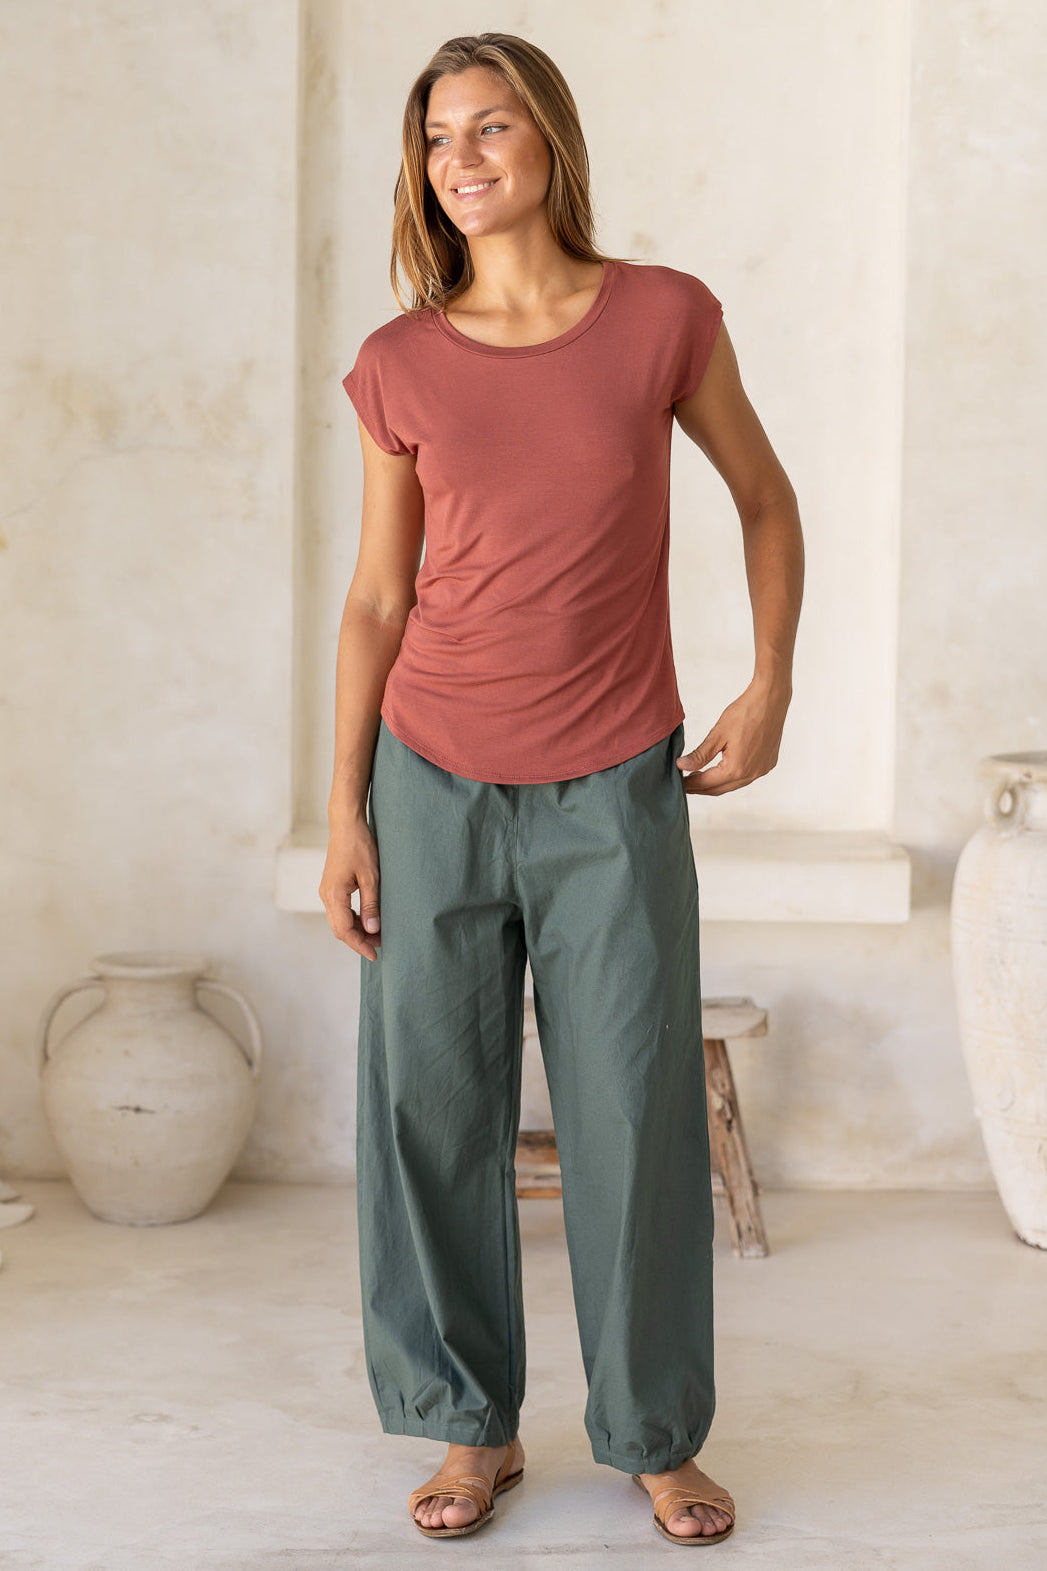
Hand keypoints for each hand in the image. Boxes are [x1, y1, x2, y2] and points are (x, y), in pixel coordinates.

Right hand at [319, 819, 381, 959]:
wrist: (346, 825)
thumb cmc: (359, 846)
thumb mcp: (371, 877)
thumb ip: (371, 905)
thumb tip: (373, 930)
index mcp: (334, 895)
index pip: (344, 930)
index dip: (360, 945)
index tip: (375, 954)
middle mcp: (326, 895)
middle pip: (340, 929)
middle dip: (359, 940)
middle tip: (381, 946)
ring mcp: (327, 891)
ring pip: (339, 921)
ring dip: (357, 930)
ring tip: (378, 934)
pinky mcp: (331, 886)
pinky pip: (340, 910)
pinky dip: (353, 919)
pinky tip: (367, 920)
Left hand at [678, 679, 790, 795]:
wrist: (771, 699)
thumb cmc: (744, 712)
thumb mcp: (717, 734)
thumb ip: (700, 755)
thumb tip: (682, 766)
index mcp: (736, 768)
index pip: (707, 783)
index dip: (691, 784)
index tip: (679, 783)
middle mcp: (751, 774)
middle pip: (720, 788)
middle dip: (702, 788)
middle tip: (686, 784)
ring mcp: (762, 770)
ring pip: (734, 784)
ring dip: (717, 783)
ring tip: (700, 777)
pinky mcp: (768, 763)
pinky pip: (747, 776)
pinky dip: (732, 777)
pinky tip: (723, 770)